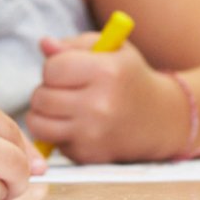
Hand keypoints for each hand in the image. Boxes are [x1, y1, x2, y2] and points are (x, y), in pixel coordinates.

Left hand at [27, 33, 185, 163]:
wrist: (161, 120)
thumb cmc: (129, 78)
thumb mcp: (112, 50)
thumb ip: (74, 44)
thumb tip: (44, 44)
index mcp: (107, 72)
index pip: (52, 68)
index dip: (54, 67)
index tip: (66, 69)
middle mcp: (100, 105)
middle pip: (41, 97)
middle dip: (47, 90)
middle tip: (65, 89)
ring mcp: (93, 134)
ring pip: (38, 122)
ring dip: (44, 113)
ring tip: (63, 106)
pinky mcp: (88, 155)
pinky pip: (51, 141)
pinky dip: (56, 132)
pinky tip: (76, 124)